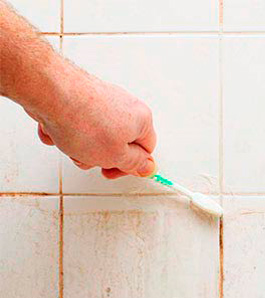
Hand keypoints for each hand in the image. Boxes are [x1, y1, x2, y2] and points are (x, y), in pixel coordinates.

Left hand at [27, 69, 156, 178]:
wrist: (51, 93)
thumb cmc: (84, 122)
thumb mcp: (116, 156)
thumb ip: (135, 164)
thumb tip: (147, 167)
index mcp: (141, 120)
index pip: (145, 151)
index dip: (129, 165)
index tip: (112, 170)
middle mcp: (126, 107)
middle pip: (118, 144)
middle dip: (100, 157)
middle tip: (90, 159)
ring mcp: (104, 101)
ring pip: (96, 137)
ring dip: (81, 147)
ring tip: (70, 143)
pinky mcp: (83, 98)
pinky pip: (79, 124)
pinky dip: (68, 131)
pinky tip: (58, 131)